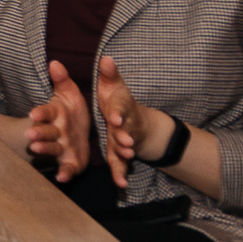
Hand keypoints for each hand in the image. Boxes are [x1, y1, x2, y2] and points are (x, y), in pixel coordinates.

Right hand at [24, 60, 94, 183]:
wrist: (77, 136)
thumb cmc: (70, 113)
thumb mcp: (68, 94)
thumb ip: (62, 80)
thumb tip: (55, 62)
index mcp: (55, 115)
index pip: (45, 113)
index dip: (40, 114)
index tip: (33, 115)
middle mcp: (54, 132)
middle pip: (45, 132)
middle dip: (38, 133)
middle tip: (30, 135)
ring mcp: (60, 148)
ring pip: (51, 149)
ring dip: (44, 150)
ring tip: (37, 150)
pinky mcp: (69, 162)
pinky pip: (66, 168)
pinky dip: (63, 173)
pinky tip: (61, 178)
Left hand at [93, 57, 167, 188]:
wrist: (136, 122)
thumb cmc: (119, 102)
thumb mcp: (114, 87)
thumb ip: (109, 75)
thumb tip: (106, 58)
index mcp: (119, 109)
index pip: (119, 110)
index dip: (118, 113)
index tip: (115, 117)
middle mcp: (124, 126)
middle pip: (124, 132)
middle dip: (124, 137)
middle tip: (124, 143)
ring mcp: (124, 142)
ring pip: (124, 149)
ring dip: (125, 155)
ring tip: (126, 158)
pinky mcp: (121, 155)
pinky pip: (120, 165)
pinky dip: (121, 174)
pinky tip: (121, 184)